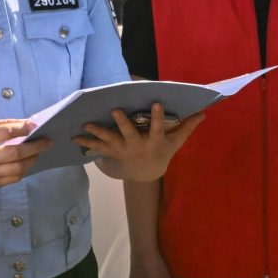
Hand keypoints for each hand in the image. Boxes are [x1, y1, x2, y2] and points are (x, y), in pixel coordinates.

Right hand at [0, 118, 50, 204]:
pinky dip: (23, 170)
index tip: (36, 126)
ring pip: (17, 169)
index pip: (5, 133)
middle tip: (48, 141)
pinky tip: (27, 162)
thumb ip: (2, 126)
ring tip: (39, 151)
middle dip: (36, 147)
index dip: (23, 128)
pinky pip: (12, 179)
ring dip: (32, 160)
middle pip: (16, 154)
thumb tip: (26, 124)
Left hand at [80, 104, 209, 181]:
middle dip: (122, 123)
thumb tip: (203, 113)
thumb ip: (187, 127)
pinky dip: (86, 143)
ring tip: (85, 125)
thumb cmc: (162, 152)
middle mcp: (137, 146)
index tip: (156, 103)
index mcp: (153, 141)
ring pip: (109, 141)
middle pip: (129, 133)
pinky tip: (74, 138)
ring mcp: (122, 150)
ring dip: (97, 133)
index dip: (157, 117)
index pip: (157, 128)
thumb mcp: (176, 142)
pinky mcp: (112, 153)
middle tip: (115, 111)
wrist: (146, 173)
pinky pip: (97, 148)